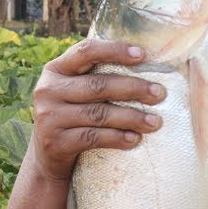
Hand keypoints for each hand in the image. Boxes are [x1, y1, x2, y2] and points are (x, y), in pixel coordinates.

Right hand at [28, 39, 165, 180]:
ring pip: (98, 114)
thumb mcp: (75, 92)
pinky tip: (135, 139)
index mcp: (56, 69)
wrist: (47, 158)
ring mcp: (49, 117)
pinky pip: (93, 138)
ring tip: (155, 122)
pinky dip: (117, 138)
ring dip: (131, 117)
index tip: (142, 54)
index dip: (114, 50)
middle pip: (97, 85)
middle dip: (133, 88)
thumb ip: (96, 77)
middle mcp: (48, 90)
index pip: (85, 51)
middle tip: (160, 93)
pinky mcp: (55, 142)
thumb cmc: (73, 116)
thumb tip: (145, 64)